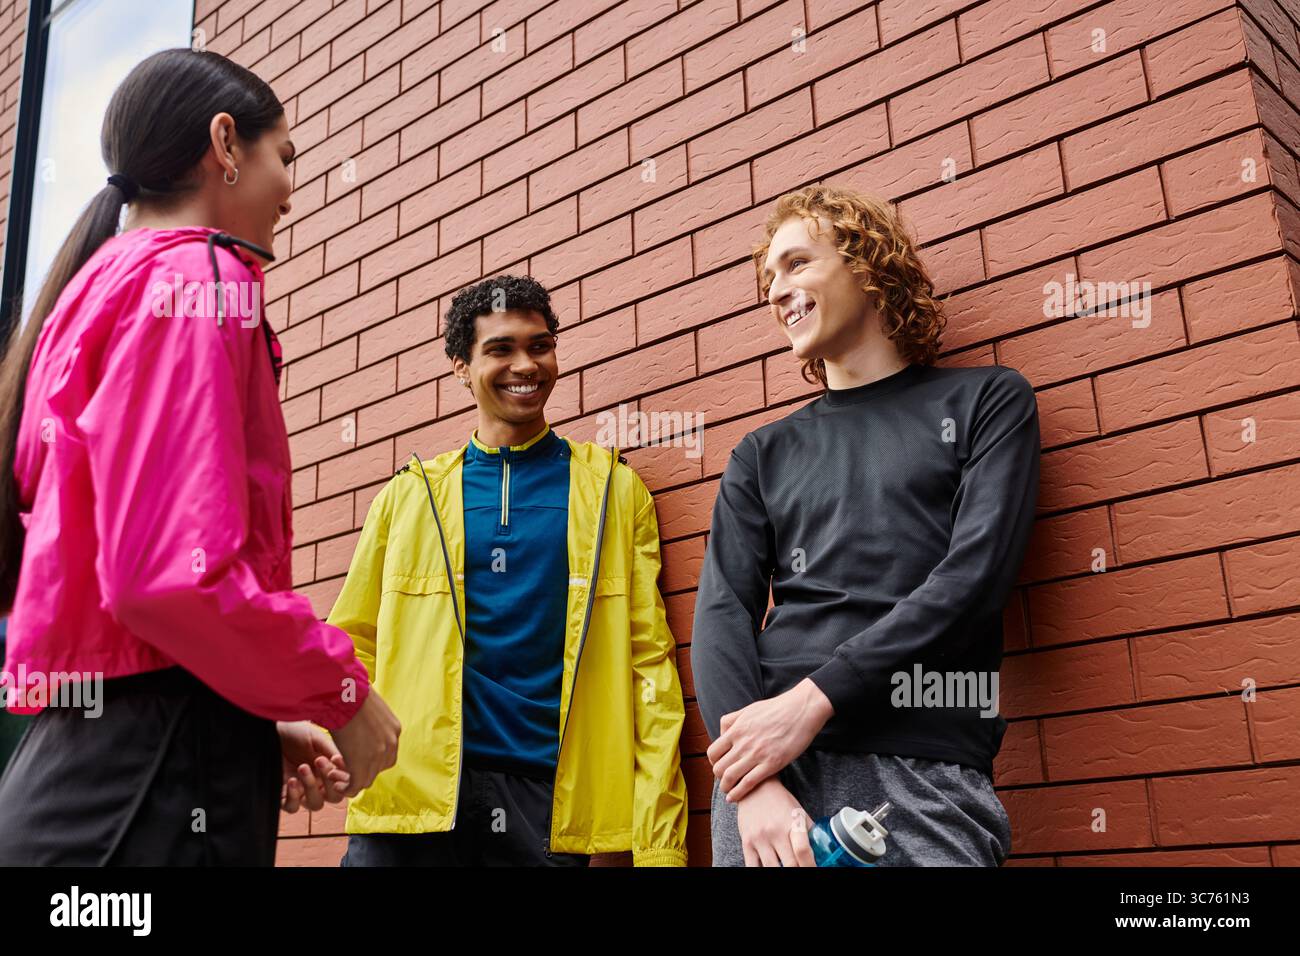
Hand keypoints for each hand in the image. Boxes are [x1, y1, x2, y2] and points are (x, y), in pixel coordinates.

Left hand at [278, 721, 349, 812]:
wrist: (272, 730)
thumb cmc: (294, 731)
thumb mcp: (317, 738)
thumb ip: (333, 752)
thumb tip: (349, 765)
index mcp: (330, 769)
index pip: (346, 784)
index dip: (344, 778)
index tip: (335, 760)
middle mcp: (318, 782)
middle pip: (334, 797)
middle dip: (329, 783)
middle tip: (319, 762)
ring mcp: (301, 790)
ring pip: (315, 804)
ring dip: (311, 788)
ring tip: (302, 767)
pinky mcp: (282, 794)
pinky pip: (292, 807)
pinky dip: (294, 797)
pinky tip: (292, 781)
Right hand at [329, 689, 399, 796]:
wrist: (343, 693)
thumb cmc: (350, 693)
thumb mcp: (368, 706)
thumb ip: (370, 719)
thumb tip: (360, 719)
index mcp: (394, 729)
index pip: (387, 754)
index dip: (371, 759)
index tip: (353, 756)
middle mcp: (391, 743)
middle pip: (379, 768)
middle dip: (361, 770)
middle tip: (342, 767)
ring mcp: (378, 755)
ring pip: (367, 779)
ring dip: (351, 780)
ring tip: (334, 775)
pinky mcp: (362, 765)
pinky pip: (356, 786)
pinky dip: (346, 788)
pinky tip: (335, 783)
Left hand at [708, 678, 833, 802]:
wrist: (801, 710)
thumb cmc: (776, 709)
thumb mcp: (748, 710)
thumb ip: (733, 720)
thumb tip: (722, 732)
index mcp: (736, 730)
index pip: (713, 752)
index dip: (713, 762)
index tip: (719, 766)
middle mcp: (743, 743)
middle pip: (719, 767)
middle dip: (719, 777)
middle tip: (724, 780)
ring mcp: (757, 754)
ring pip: (730, 777)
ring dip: (726, 787)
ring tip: (728, 791)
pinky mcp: (771, 764)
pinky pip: (748, 783)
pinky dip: (738, 793)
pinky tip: (734, 798)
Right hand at [735, 776, 815, 866]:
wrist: (755, 788)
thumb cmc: (780, 801)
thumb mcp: (799, 813)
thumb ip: (811, 832)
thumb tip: (824, 852)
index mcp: (792, 823)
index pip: (803, 850)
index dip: (810, 865)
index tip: (814, 869)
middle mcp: (775, 831)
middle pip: (790, 865)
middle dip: (799, 871)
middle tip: (801, 868)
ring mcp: (759, 838)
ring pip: (771, 869)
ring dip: (780, 873)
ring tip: (785, 867)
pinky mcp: (746, 842)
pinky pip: (752, 866)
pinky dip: (762, 871)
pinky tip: (771, 867)